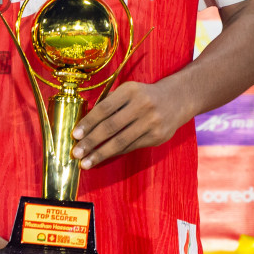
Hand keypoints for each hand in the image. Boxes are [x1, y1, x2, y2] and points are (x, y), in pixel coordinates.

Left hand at [72, 80, 188, 166]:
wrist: (178, 99)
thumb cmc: (144, 95)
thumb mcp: (127, 90)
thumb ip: (109, 103)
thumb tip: (86, 124)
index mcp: (130, 91)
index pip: (104, 109)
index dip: (88, 123)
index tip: (75, 135)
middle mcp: (142, 106)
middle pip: (111, 127)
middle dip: (91, 142)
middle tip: (76, 153)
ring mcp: (151, 123)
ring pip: (121, 141)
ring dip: (101, 154)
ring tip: (86, 163)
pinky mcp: (157, 137)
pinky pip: (131, 147)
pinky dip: (115, 153)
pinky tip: (103, 157)